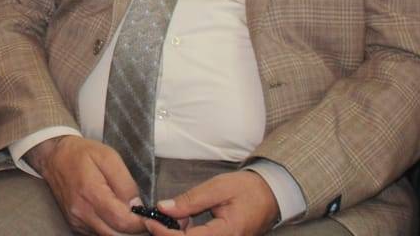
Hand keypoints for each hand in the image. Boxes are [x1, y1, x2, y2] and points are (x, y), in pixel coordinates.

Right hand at [27, 136, 146, 235]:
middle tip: (141, 216)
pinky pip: (98, 233)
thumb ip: (125, 182)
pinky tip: (113, 214)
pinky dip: (110, 228)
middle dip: (133, 229)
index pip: (122, 221)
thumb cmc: (82, 153)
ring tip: (128, 213)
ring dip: (121, 230)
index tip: (149, 216)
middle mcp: (81, 212)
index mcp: (90, 192)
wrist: (54, 156)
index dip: (140, 222)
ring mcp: (77, 221)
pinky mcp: (75, 224)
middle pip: (116, 234)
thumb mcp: (109, 157)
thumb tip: (137, 205)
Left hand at [149, 171, 278, 235]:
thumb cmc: (246, 189)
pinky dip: (187, 233)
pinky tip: (185, 220)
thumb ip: (190, 200)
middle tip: (160, 216)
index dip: (164, 232)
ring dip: (177, 234)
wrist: (270, 194)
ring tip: (176, 215)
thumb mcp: (217, 188)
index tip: (149, 220)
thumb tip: (163, 208)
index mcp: (227, 233)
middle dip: (169, 234)